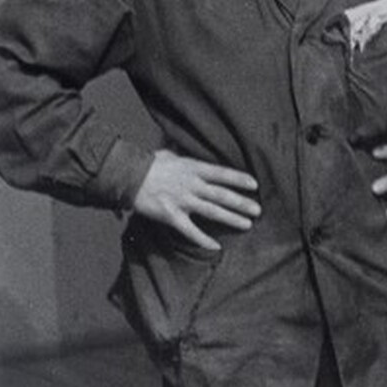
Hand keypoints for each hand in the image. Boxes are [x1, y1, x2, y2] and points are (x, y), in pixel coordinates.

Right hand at [131, 150, 259, 252]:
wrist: (128, 177)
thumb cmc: (149, 163)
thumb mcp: (170, 152)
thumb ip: (183, 152)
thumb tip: (186, 140)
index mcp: (193, 168)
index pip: (222, 173)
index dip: (239, 179)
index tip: (255, 184)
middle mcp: (192, 185)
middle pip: (222, 195)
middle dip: (242, 203)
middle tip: (258, 210)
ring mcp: (182, 201)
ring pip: (212, 211)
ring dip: (231, 218)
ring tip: (247, 224)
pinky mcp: (171, 216)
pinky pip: (190, 230)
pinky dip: (203, 239)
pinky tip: (216, 247)